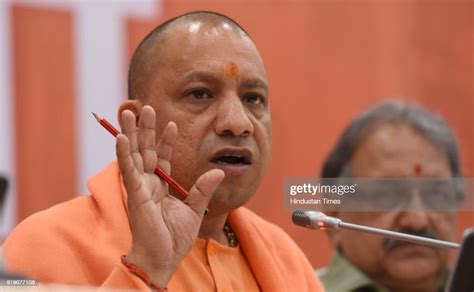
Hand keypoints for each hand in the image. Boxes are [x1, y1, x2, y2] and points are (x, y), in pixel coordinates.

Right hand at [116, 105, 224, 286]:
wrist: (164, 258)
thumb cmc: (175, 238)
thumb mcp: (195, 209)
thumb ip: (203, 189)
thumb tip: (219, 171)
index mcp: (161, 185)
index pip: (162, 157)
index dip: (166, 140)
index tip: (171, 123)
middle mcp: (148, 183)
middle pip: (145, 150)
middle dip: (145, 129)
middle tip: (146, 107)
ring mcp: (140, 187)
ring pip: (134, 154)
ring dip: (131, 133)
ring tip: (130, 112)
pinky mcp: (135, 194)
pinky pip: (128, 170)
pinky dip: (124, 153)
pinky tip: (121, 137)